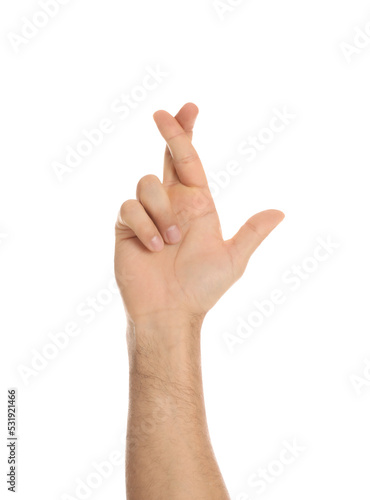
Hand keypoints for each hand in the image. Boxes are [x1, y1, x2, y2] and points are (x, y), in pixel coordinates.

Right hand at [114, 103, 283, 325]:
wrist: (169, 311)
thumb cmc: (201, 287)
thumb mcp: (233, 259)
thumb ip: (252, 232)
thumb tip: (280, 212)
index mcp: (197, 205)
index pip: (191, 162)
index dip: (188, 134)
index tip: (188, 108)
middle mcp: (172, 204)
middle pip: (167, 157)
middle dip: (168, 132)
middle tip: (162, 113)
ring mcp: (147, 214)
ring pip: (147, 185)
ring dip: (163, 213)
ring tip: (171, 243)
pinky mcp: (126, 226)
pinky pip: (130, 208)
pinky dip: (144, 226)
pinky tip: (154, 247)